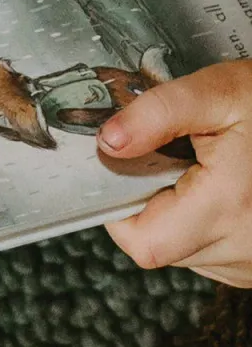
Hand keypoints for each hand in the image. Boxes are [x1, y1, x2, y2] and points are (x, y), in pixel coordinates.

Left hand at [100, 61, 251, 287]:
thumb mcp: (213, 92)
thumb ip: (156, 114)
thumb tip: (109, 143)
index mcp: (228, 206)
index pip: (145, 243)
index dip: (120, 210)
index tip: (123, 173)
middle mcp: (246, 246)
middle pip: (160, 247)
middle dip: (148, 205)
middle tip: (165, 162)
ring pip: (183, 252)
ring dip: (175, 216)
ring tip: (197, 172)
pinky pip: (209, 253)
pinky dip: (199, 224)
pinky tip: (214, 190)